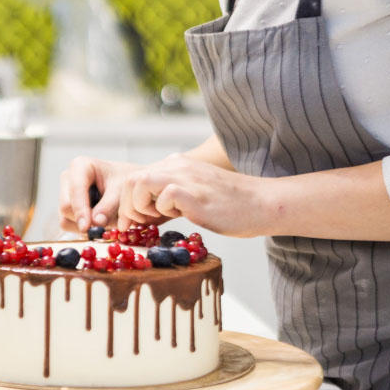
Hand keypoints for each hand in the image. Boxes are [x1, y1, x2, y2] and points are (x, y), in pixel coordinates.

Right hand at [59, 157, 142, 231]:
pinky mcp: (67, 207)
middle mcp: (68, 178)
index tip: (86, 227)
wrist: (126, 185)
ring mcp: (65, 193)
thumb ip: (109, 207)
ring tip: (107, 220)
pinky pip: (68, 224)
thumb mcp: (121, 192)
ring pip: (65, 218)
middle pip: (66, 207)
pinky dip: (84, 228)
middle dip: (84, 220)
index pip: (75, 191)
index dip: (80, 210)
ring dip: (86, 226)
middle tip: (106, 226)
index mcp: (80, 166)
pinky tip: (99, 221)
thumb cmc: (124, 183)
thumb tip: (95, 222)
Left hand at [117, 153, 269, 236]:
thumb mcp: (193, 195)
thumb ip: (170, 198)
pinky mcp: (196, 194)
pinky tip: (179, 217)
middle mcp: (178, 166)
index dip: (128, 202)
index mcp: (176, 165)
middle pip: (131, 180)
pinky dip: (163, 211)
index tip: (134, 222)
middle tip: (141, 225)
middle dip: (128, 207)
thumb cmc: (229, 206)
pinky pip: (165, 197)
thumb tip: (145, 214)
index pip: (135, 177)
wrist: (262, 203)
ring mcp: (186, 178)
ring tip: (156, 220)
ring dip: (140, 207)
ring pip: (140, 183)